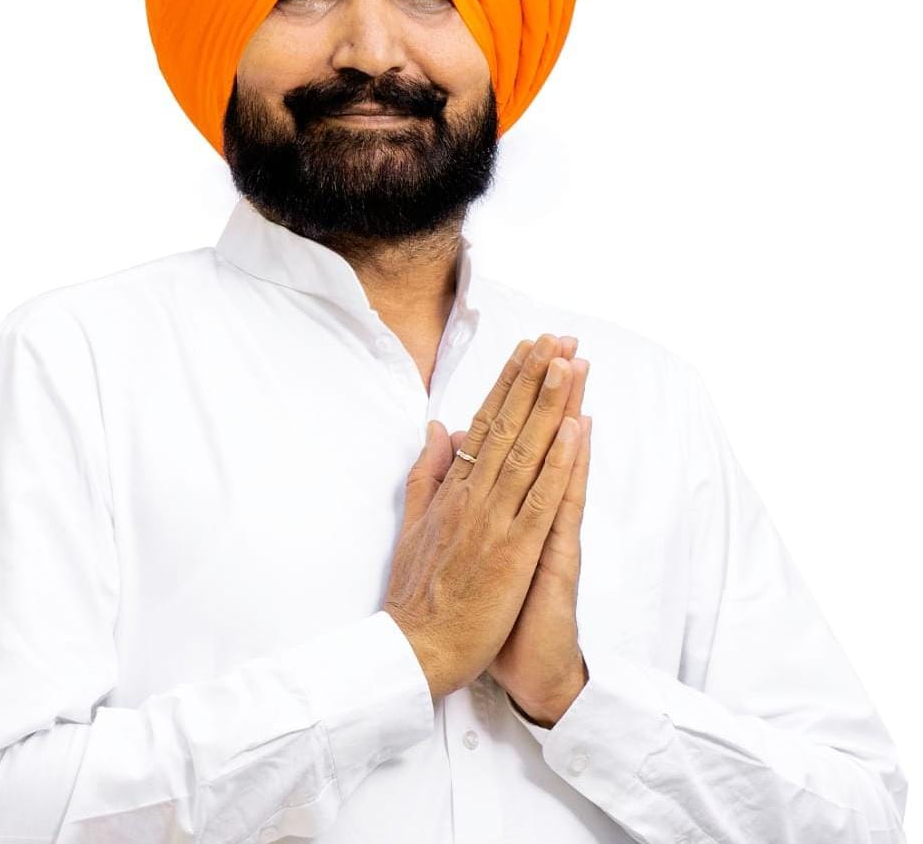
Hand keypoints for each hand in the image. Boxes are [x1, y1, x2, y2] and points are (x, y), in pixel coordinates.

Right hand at [382, 333, 583, 701]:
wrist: (413, 651)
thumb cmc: (415, 594)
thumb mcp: (413, 523)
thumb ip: (428, 473)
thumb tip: (438, 429)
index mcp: (454, 489)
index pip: (485, 422)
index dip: (509, 383)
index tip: (529, 348)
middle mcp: (473, 495)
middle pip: (508, 425)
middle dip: (535, 378)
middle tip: (558, 337)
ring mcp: (494, 520)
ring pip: (527, 451)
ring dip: (550, 404)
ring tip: (569, 362)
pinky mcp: (513, 551)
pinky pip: (540, 498)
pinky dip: (559, 462)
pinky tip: (574, 428)